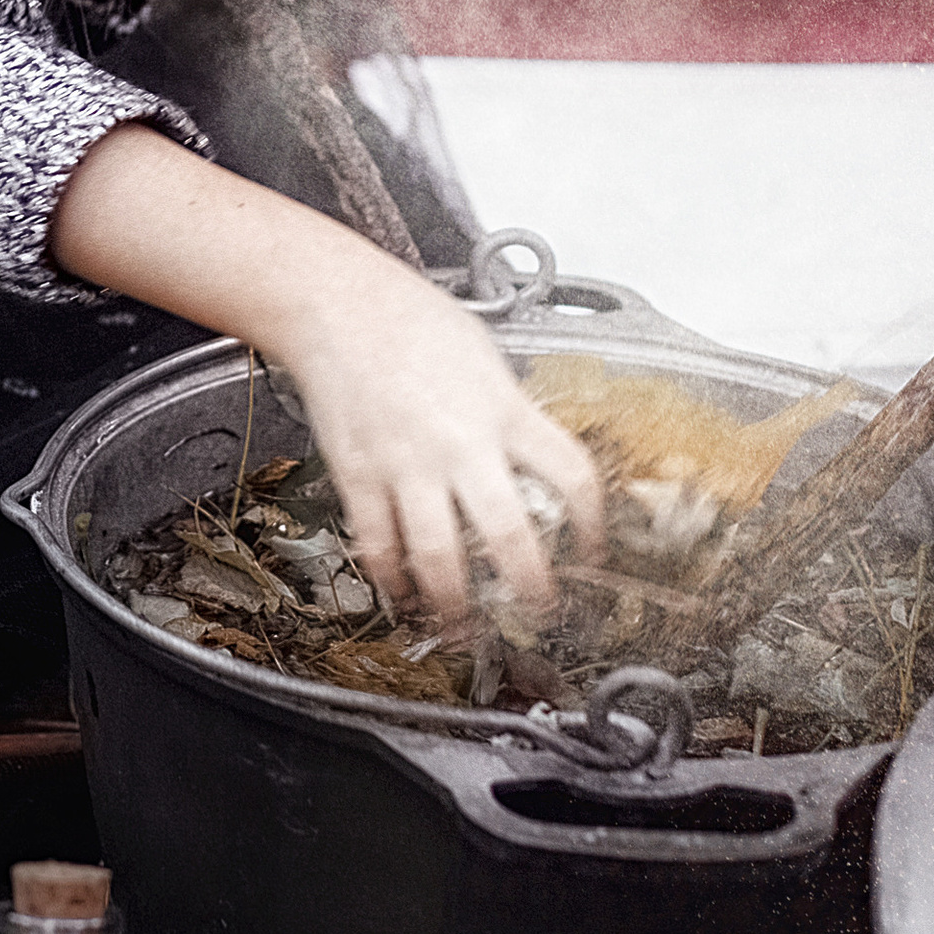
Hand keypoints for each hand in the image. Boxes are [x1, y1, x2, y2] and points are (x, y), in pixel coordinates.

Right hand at [269, 238, 604, 625]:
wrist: (339, 304)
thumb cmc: (412, 320)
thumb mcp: (486, 359)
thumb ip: (511, 412)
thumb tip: (533, 457)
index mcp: (503, 410)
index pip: (571, 475)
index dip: (593, 523)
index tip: (594, 549)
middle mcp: (461, 444)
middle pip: (510, 536)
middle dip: (530, 588)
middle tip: (539, 611)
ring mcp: (407, 464)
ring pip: (438, 556)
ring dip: (454, 605)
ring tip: (464, 629)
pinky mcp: (360, 475)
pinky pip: (378, 543)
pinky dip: (390, 577)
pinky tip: (401, 592)